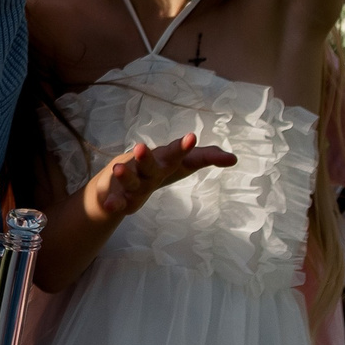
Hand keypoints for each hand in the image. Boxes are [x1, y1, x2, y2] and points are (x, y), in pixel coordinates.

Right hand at [83, 131, 236, 220]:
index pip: (177, 153)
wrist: (120, 178)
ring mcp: (131, 181)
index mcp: (165, 160)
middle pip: (148, 163)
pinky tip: (111, 207)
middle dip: (146, 157)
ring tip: (118, 169)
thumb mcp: (183, 163)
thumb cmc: (158, 168)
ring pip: (129, 179)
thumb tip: (233, 158)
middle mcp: (147, 168)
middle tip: (141, 147)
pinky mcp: (118, 197)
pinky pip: (115, 201)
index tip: (192, 137)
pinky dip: (112, 203)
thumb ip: (205, 157)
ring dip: (124, 174)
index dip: (183, 147)